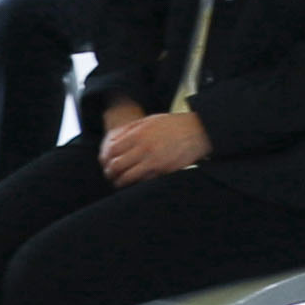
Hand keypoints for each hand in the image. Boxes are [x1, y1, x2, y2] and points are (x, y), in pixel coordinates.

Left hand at [97, 104, 211, 184]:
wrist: (198, 131)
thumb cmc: (174, 125)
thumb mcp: (150, 120)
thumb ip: (131, 129)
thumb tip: (113, 140)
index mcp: (139, 134)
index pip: (112, 150)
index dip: (106, 158)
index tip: (106, 162)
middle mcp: (144, 148)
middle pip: (117, 165)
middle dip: (110, 172)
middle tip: (110, 175)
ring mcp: (154, 161)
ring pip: (128, 177)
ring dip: (120, 182)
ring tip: (119, 182)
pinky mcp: (164, 172)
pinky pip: (144, 181)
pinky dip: (137, 184)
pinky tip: (136, 183)